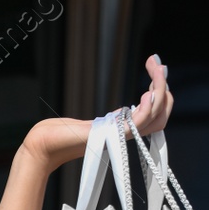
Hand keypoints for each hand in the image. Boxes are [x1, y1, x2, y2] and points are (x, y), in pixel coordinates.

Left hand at [22, 54, 172, 170]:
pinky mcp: (110, 136)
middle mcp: (126, 135)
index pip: (158, 116)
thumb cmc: (63, 134)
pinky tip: (146, 93)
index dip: (163, 94)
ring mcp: (119, 136)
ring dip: (160, 90)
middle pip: (161, 115)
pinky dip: (148, 107)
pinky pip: (139, 122)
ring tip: (156, 71)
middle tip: (157, 64)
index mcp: (125, 131)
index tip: (158, 70)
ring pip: (155, 116)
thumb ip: (114, 119)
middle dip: (164, 86)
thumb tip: (127, 111)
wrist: (44, 145)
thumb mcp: (96, 124)